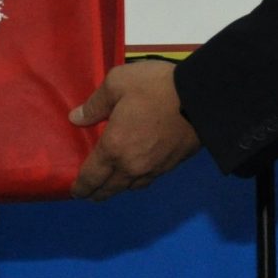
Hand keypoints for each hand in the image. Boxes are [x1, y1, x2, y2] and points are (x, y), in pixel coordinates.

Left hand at [70, 60, 200, 200]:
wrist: (201, 98)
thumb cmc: (154, 88)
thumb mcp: (117, 83)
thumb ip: (94, 104)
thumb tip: (76, 119)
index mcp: (113, 148)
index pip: (91, 177)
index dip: (81, 187)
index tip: (75, 191)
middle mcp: (131, 166)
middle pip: (109, 189)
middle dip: (96, 193)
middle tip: (89, 193)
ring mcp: (153, 169)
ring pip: (129, 188)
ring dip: (116, 189)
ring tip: (110, 185)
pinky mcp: (171, 166)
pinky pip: (147, 181)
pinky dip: (136, 182)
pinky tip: (135, 175)